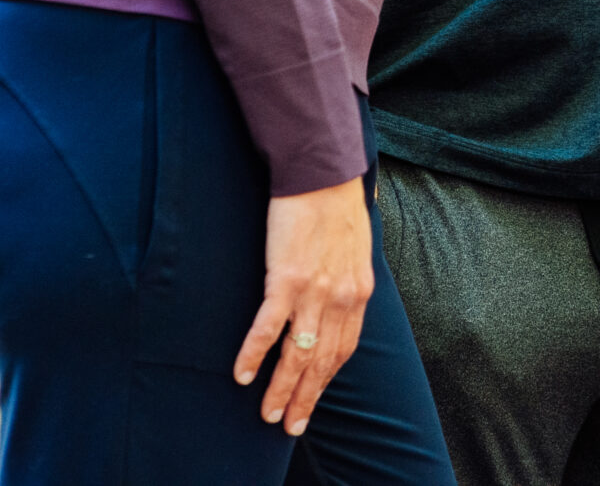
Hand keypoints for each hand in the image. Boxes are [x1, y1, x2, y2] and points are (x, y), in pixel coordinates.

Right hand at [233, 178, 373, 435]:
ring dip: (281, 388)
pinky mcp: (286, 278)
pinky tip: (241, 375)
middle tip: (290, 426)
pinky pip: (268, 327)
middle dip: (306, 398)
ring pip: (297, 353)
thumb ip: (348, 277)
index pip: (343, 349)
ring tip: (268, 414)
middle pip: (322, 361)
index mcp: (358, 292)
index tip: (313, 400)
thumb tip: (343, 291)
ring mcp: (314, 290)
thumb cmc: (336, 207)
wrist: (323, 173)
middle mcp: (340, 297)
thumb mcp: (356, 249)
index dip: (326, 379)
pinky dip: (254, 354)